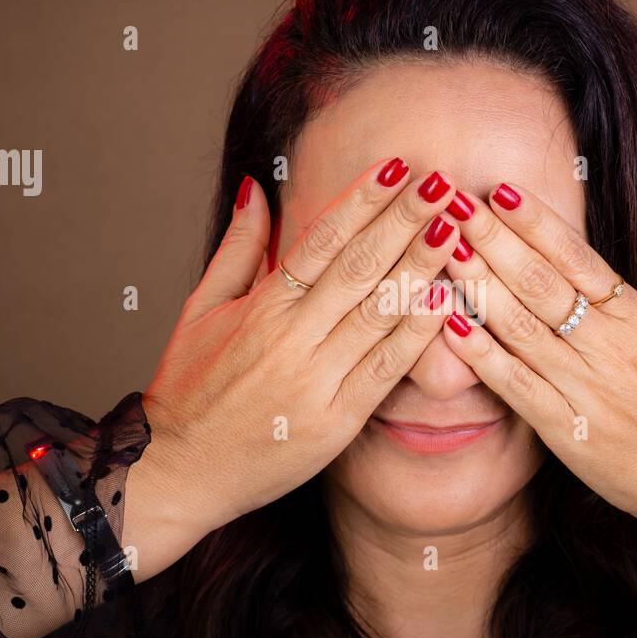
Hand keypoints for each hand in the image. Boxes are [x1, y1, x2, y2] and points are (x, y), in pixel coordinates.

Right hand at [126, 159, 465, 572]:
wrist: (180, 470)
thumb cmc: (189, 390)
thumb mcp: (201, 310)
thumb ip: (237, 249)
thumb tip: (259, 189)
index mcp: (260, 307)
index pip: (321, 240)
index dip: (362, 200)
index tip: (397, 167)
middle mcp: (290, 338)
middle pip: (358, 267)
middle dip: (404, 220)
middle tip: (442, 183)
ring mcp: (315, 381)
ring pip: (378, 313)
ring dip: (421, 267)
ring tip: (455, 229)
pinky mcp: (336, 422)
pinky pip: (384, 369)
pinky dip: (416, 334)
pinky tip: (445, 301)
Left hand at [440, 179, 636, 532]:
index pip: (577, 258)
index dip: (536, 222)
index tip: (501, 190)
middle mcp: (606, 348)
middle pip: (539, 284)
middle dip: (492, 240)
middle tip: (453, 204)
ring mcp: (583, 390)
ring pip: (519, 329)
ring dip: (477, 286)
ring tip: (441, 249)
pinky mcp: (564, 431)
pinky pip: (514, 386)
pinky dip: (480, 355)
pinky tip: (448, 325)